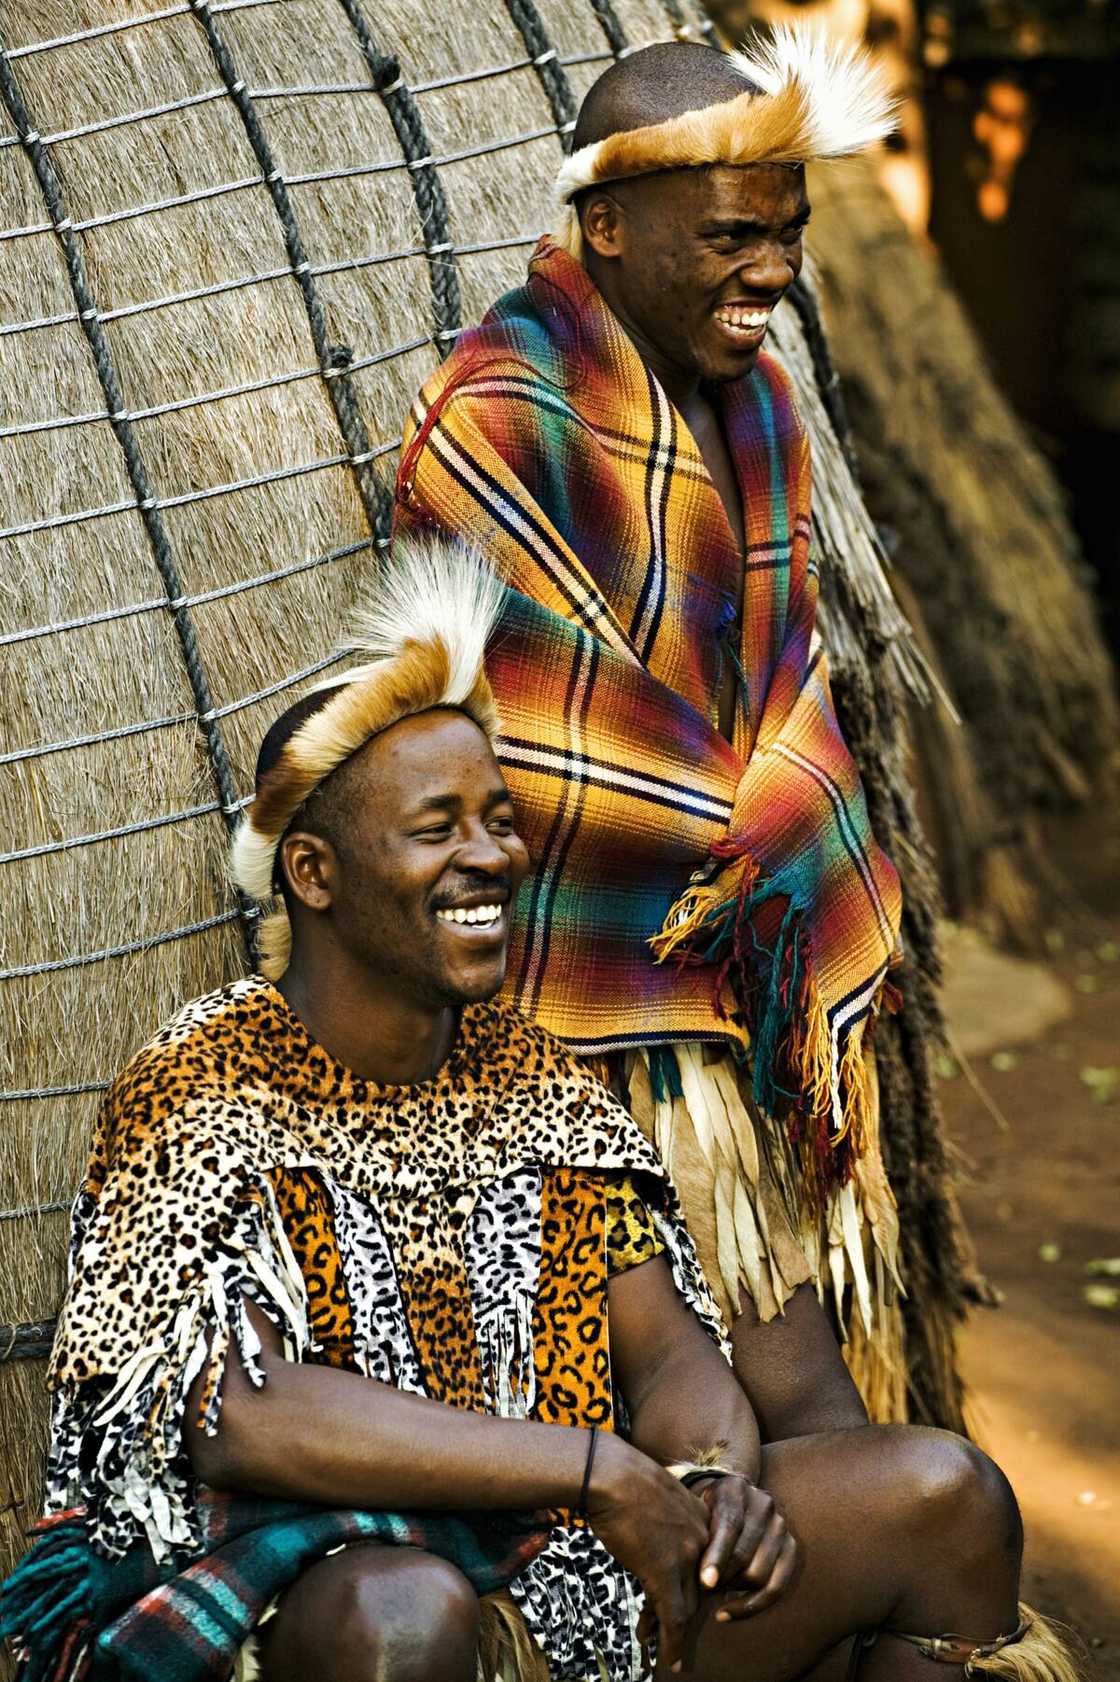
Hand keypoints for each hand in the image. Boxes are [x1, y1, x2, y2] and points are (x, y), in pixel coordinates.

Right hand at [584, 1434, 710, 1671]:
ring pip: (686, 1606)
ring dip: (670, 1630)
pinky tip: (670, 1661)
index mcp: (704, 1519)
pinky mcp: (664, 1571)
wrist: (611, 1473)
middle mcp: (704, 1540)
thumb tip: (655, 1537)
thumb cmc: (624, 1478)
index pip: (709, 1565)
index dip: (694, 1587)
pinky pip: (673, 1616)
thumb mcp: (658, 1497)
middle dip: (682, 1611)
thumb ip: (666, 1520)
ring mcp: (686, 1556)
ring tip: (657, 1644)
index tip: (680, 1601)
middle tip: (665, 1630)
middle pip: (701, 1588)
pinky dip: (672, 1642)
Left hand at [695, 1473, 796, 1619]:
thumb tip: (703, 1583)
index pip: (730, 1525)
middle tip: (703, 1589)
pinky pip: (776, 1587)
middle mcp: (763, 1505)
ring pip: (760, 1574)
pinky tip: (726, 1612)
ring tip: (715, 1591)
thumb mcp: (698, 1512)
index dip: (717, 1556)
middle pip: (745, 1555)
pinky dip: (752, 1605)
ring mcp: (780, 1526)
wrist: (733, 1497)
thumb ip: (698, 1538)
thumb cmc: (707, 1511)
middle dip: (722, 1578)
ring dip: (734, 1589)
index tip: (706, 1583)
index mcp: (736, 1490)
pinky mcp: (790, 1547)